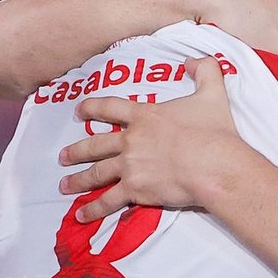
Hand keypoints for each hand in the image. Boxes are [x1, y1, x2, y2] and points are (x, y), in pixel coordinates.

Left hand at [58, 57, 244, 222]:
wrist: (214, 164)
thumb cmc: (214, 131)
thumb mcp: (212, 92)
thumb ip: (204, 70)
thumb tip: (190, 61)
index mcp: (145, 115)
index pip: (110, 108)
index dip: (92, 108)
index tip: (79, 111)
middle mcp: (131, 139)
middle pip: (95, 144)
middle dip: (76, 151)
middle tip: (63, 156)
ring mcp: (130, 165)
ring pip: (96, 173)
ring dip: (78, 179)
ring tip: (65, 185)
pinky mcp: (135, 189)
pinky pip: (108, 200)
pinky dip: (92, 209)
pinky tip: (80, 216)